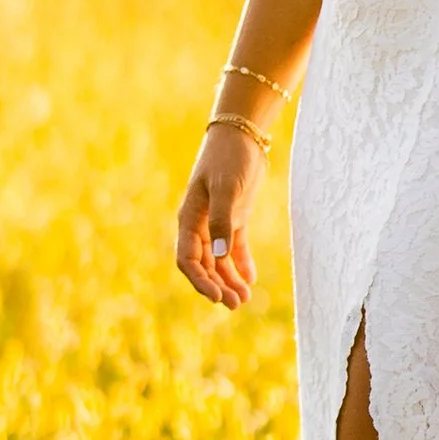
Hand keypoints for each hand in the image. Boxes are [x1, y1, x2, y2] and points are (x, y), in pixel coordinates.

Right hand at [174, 125, 264, 310]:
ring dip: (229, 280)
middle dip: (217, 286)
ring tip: (244, 299)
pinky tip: (251, 279)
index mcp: (189, 219)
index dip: (199, 281)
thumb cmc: (229, 158)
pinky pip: (235, 248)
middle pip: (204, 265)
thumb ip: (223, 221)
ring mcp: (218, 222)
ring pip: (220, 260)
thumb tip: (220, 255)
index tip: (216, 297)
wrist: (242, 135)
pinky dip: (241, 265)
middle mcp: (200, 225)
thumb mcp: (227, 188)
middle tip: (236, 304)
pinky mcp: (235, 217)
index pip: (187, 259)